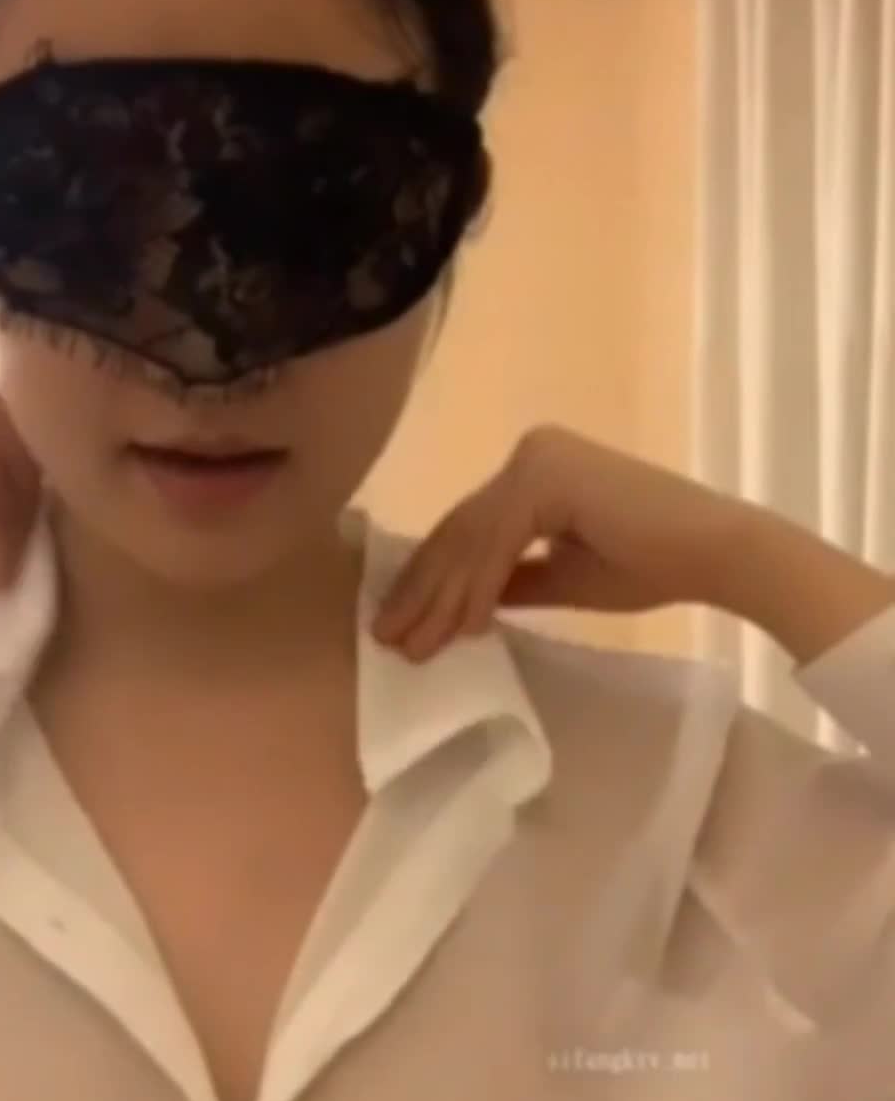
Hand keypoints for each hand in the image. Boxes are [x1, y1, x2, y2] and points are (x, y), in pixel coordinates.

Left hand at [372, 425, 752, 659]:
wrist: (713, 552)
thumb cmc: (652, 564)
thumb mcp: (563, 578)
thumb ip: (511, 581)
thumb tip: (464, 604)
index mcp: (533, 470)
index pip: (467, 530)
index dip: (430, 582)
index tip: (402, 628)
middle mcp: (528, 454)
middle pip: (458, 532)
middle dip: (419, 593)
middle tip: (386, 641)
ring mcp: (536, 460)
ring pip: (470, 540)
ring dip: (437, 600)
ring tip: (411, 647)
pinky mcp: (546, 476)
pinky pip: (497, 542)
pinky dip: (475, 589)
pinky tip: (462, 629)